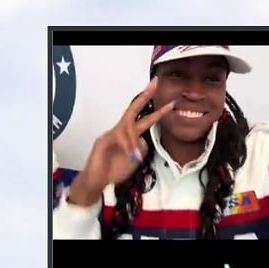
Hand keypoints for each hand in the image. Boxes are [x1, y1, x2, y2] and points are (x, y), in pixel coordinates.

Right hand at [67, 78, 175, 206]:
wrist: (97, 184)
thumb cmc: (113, 172)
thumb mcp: (134, 161)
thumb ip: (140, 149)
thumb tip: (143, 141)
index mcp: (129, 136)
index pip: (144, 120)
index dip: (157, 111)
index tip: (170, 102)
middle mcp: (119, 132)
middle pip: (133, 111)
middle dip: (145, 97)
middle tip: (155, 83)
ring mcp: (109, 135)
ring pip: (127, 128)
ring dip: (132, 142)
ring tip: (134, 156)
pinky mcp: (101, 141)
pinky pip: (117, 138)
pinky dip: (125, 146)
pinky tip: (129, 155)